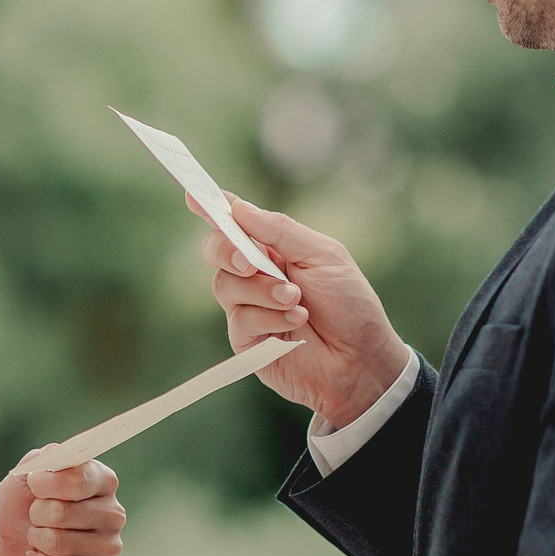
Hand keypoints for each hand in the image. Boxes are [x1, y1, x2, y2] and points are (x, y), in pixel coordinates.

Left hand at [0, 460, 123, 555]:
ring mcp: (110, 549)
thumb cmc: (21, 511)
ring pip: (58, 543)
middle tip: (36, 519)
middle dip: (35, 516)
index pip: (79, 478)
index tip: (33, 486)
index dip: (45, 484)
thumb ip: (42, 458)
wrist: (10, 553)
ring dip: (36, 541)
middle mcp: (114, 514)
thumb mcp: (24, 477)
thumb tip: (56, 455)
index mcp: (103, 482)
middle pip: (62, 512)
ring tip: (39, 540)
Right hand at [202, 194, 410, 432]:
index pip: (236, 223)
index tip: (193, 196)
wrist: (360, 359)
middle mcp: (255, 275)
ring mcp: (248, 307)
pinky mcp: (247, 340)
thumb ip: (281, 232)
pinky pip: (239, 320)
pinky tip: (296, 323)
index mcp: (274, 249)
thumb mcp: (324, 256)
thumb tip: (238, 207)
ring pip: (224, 285)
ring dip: (262, 291)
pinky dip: (269, 318)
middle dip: (225, 251)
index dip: (213, 208)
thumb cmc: (350, 305)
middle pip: (216, 250)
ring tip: (296, 300)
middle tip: (249, 263)